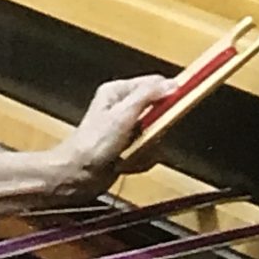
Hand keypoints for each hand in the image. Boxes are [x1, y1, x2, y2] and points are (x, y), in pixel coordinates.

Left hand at [52, 74, 175, 196]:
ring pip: (157, 134)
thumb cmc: (91, 145)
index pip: (154, 83)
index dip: (169, 93)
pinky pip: (149, 152)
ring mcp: (126, 128)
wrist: (77, 176)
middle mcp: (123, 107)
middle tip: (145, 137)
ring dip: (147, 149)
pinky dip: (141, 160)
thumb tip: (172, 84)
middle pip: (159, 111)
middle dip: (156, 130)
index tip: (181, 103)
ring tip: (131, 153)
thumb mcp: (123, 114)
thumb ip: (148, 97)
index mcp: (118, 91)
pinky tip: (127, 163)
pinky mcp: (128, 147)